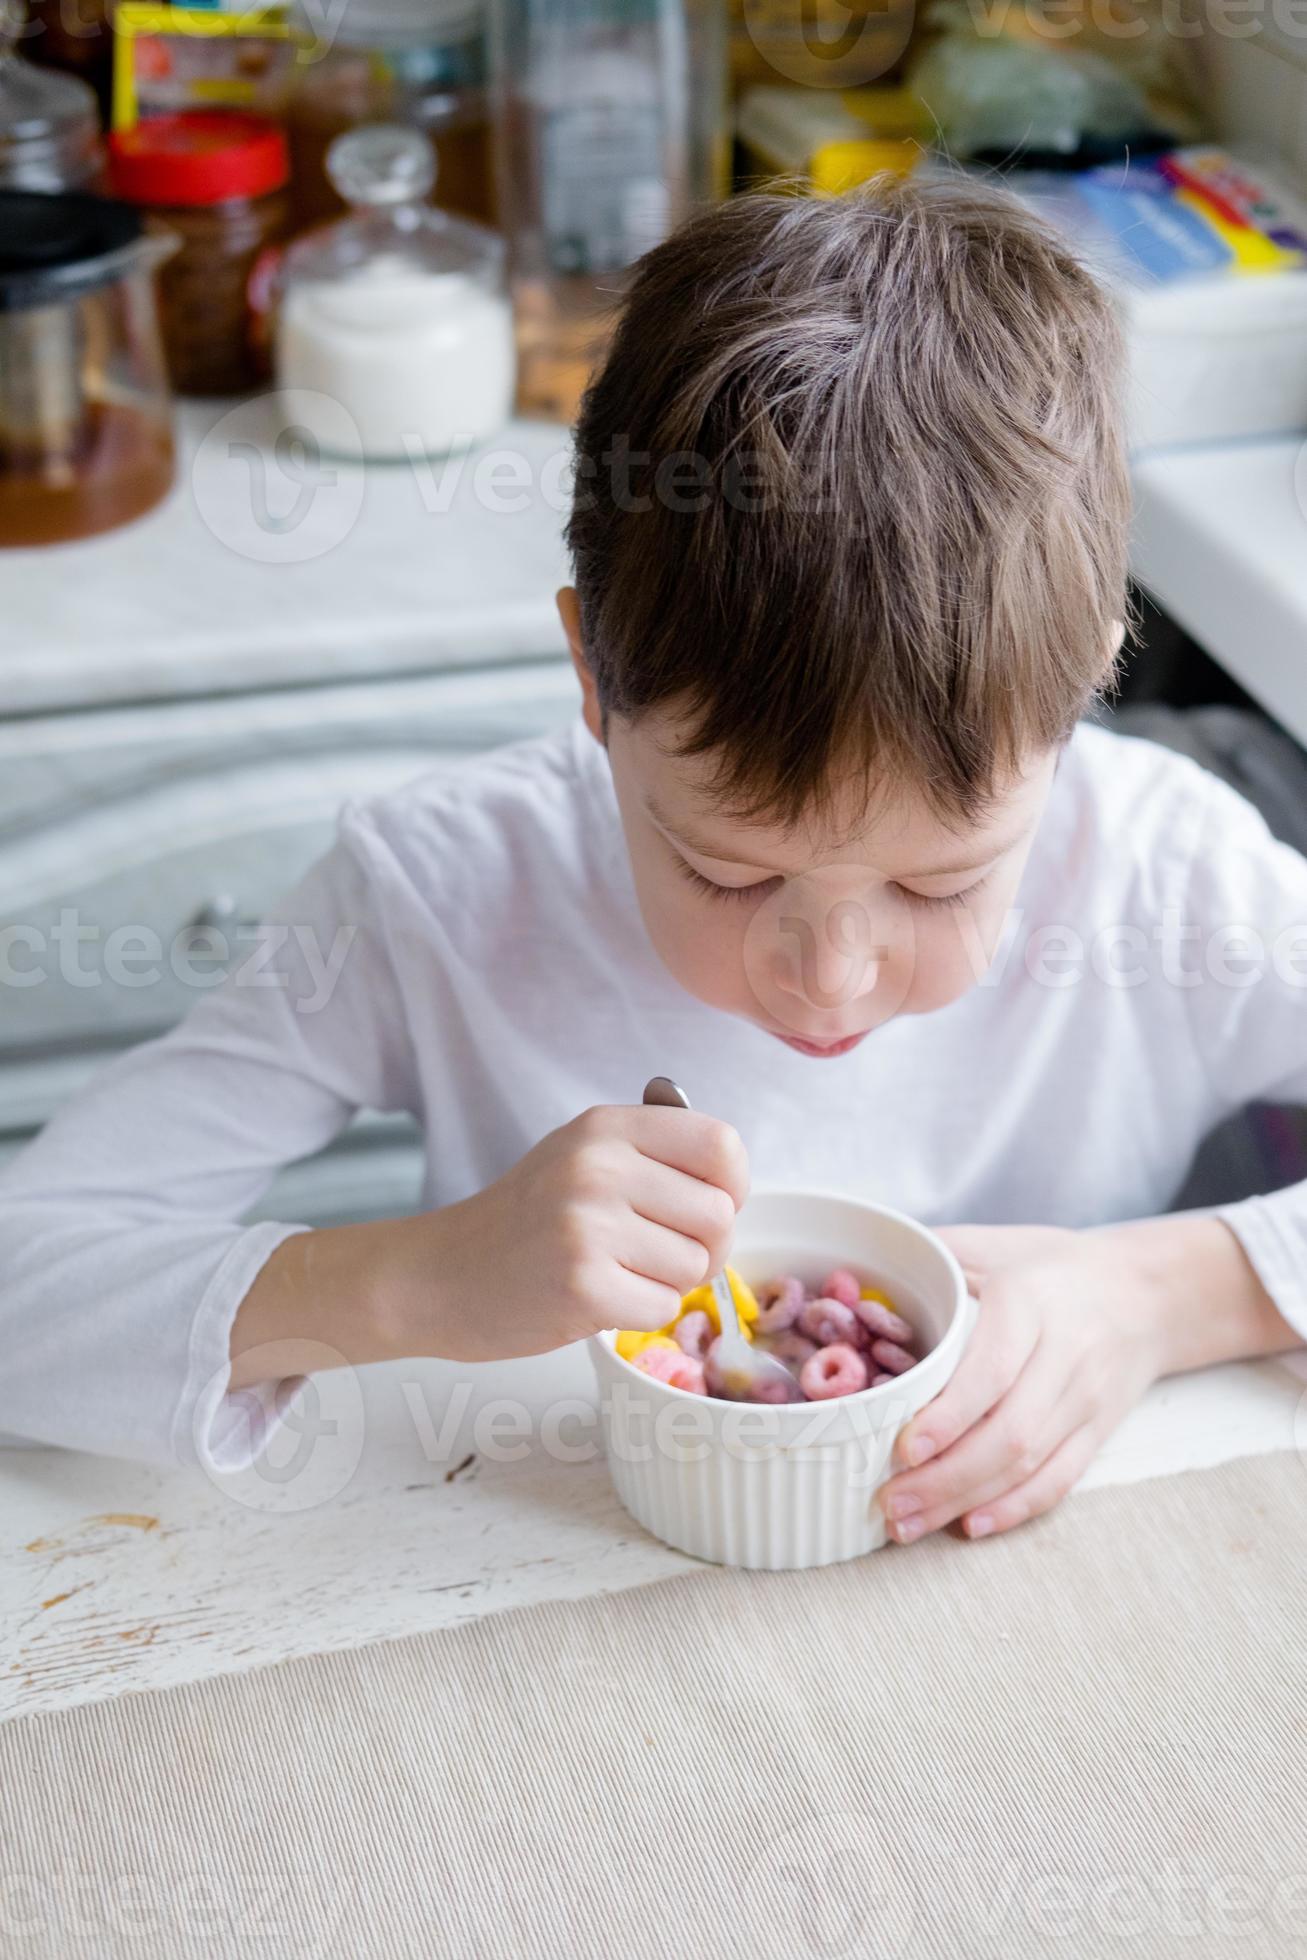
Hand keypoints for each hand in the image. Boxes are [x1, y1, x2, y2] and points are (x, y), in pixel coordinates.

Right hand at [395, 1104, 748, 1363]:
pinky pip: (663, 1307)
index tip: (704, 1205)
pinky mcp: (582, 1286)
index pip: (721, 1145)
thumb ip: (654, 1155)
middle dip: (703, 1247)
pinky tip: (597, 1297)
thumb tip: (731, 1179)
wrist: (441, 1276)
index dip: (730, 1186)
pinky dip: (640, 1313)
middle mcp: (598, 1167)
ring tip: (616, 1272)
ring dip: (667, 1282)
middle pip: (719, 1215)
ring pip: (695, 1266)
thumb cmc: (525, 1221)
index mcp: (605, 1127)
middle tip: (654, 1253)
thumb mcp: (582, 1156)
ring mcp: (588, 1226)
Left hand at [878, 1223, 1165, 1544]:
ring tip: (909, 1525)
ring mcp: (1086, 1401)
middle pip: (1010, 1434)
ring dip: (966, 1501)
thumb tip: (864, 1271)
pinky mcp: (1098, 1432)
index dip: (949, 1417)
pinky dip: (1014, 1509)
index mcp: (1031, 1304)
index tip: (904, 1448)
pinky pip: (1059, 1480)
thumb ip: (937, 1255)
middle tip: (889, 1502)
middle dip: (945, 1478)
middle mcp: (1065, 1357)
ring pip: (1029, 1465)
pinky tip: (970, 1525)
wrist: (1148, 1292)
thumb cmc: (1053, 1265)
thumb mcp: (997, 1244)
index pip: (993, 1372)